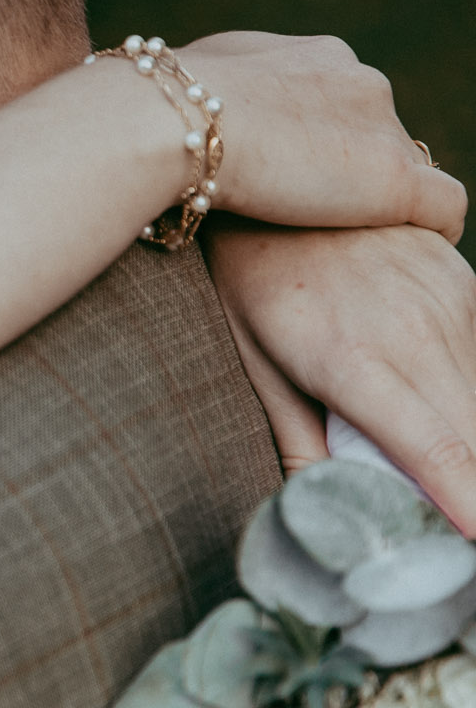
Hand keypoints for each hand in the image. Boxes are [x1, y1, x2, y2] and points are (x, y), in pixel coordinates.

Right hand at [175, 32, 463, 240]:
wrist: (171, 124)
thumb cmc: (159, 107)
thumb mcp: (190, 79)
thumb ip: (214, 88)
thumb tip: (193, 106)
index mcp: (317, 56)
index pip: (341, 99)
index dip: (319, 139)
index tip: (291, 173)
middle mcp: (361, 80)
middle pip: (377, 132)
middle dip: (352, 168)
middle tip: (313, 214)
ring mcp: (383, 129)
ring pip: (405, 168)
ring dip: (379, 200)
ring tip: (350, 239)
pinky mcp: (396, 180)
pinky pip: (445, 206)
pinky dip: (436, 227)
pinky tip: (416, 248)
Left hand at [207, 219, 475, 530]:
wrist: (278, 172)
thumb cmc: (254, 280)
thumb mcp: (258, 364)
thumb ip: (300, 442)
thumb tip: (328, 511)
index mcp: (356, 364)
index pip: (439, 452)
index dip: (471, 506)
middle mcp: (417, 335)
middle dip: (474, 490)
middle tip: (455, 534)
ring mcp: (451, 303)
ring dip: (471, 444)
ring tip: (448, 482)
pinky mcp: (467, 283)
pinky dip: (471, 397)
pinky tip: (445, 414)